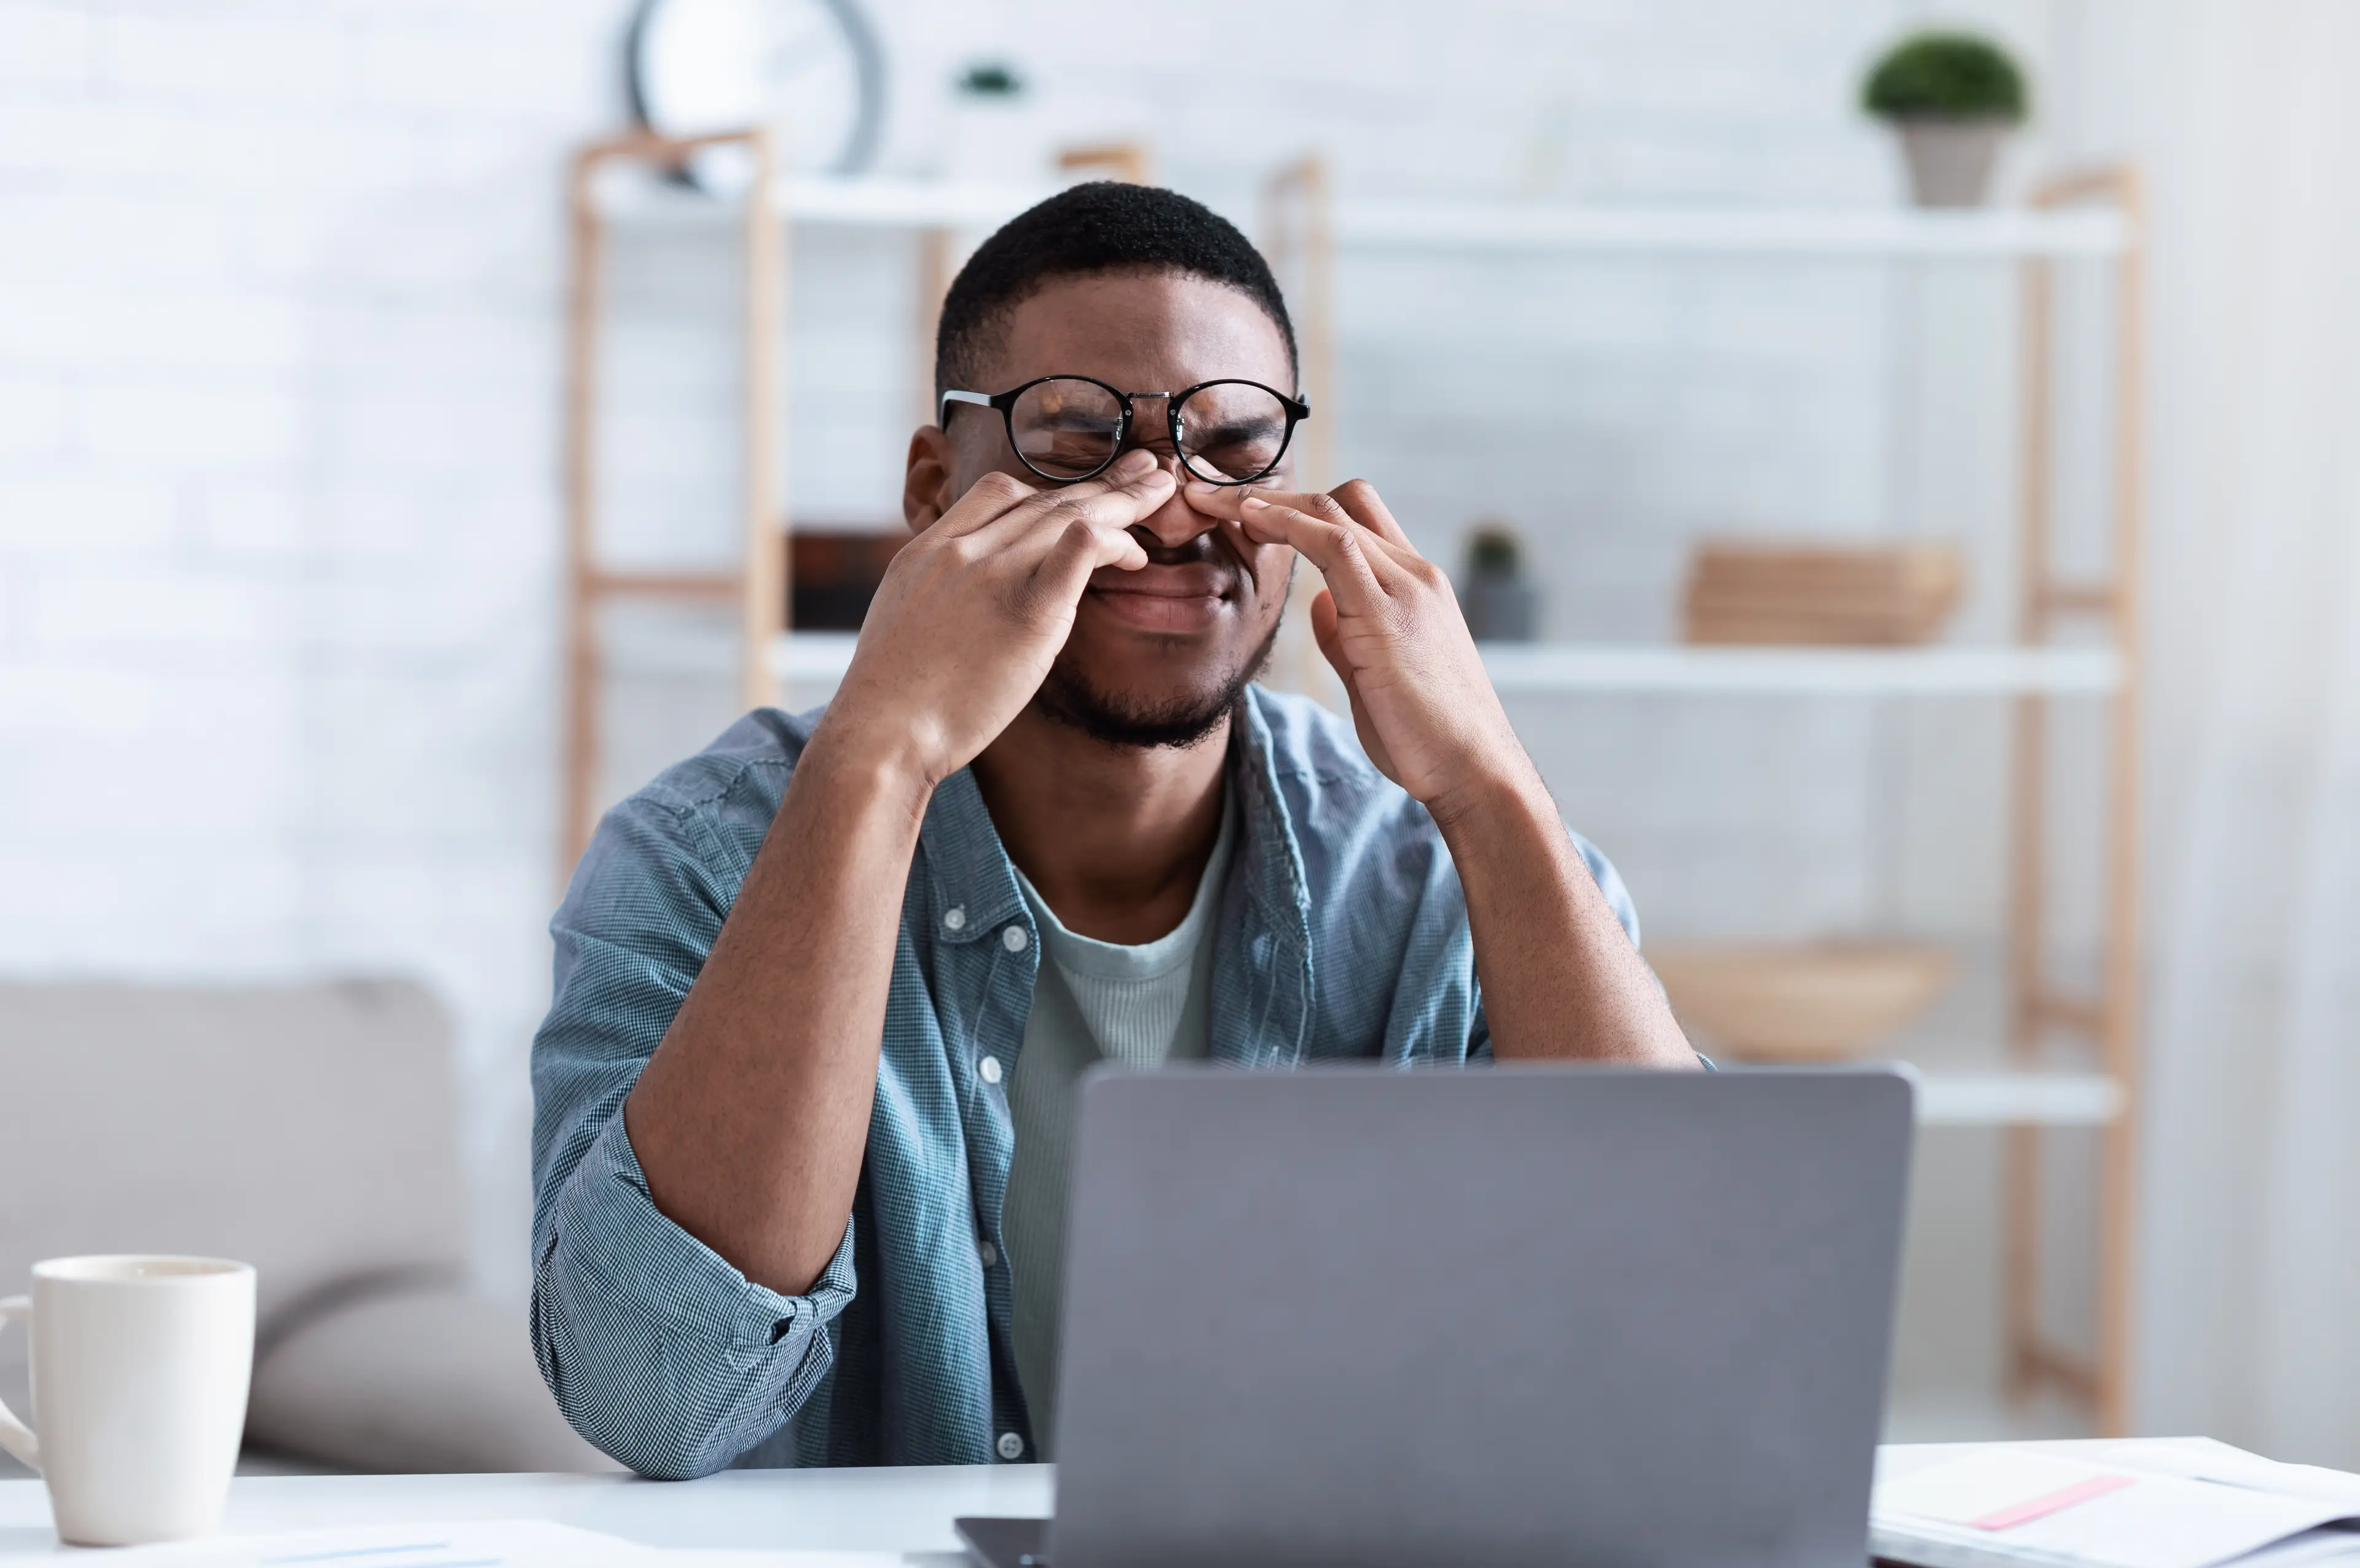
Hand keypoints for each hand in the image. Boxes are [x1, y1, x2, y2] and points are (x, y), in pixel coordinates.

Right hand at [820, 451, 1168, 787]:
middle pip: (1044, 496)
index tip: (1080, 495)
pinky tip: (1135, 549)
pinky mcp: (1029, 611)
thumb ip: (945, 595)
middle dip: (1101, 480)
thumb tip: (975, 606)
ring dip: (1121, 501)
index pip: (997, 491)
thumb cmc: (891, 699)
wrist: (882, 732)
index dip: (1048, 489)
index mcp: (930, 549)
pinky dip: (1110, 540)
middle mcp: (962, 550)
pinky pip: (1078, 549)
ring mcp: (994, 575)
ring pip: (1068, 514)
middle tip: (1145, 467)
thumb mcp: (904, 621)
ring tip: (1160, 493)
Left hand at [1185, 478, 1536, 820]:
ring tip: (1215, 501)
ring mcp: (1406, 587)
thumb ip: (1347, 633)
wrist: (1472, 767)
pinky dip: (1286, 524)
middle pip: (1343, 502)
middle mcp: (1415, 574)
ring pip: (1333, 513)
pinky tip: (1249, 518)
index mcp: (1415, 586)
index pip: (1359, 521)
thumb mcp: (1375, 674)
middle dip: (1276, 494)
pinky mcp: (1387, 611)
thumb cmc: (1426, 733)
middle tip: (1216, 499)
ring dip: (1269, 502)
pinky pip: (1333, 545)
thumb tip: (1319, 603)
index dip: (1301, 510)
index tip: (1248, 515)